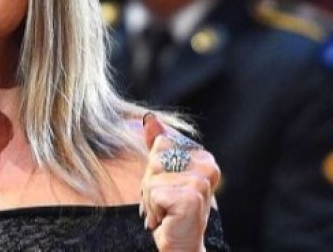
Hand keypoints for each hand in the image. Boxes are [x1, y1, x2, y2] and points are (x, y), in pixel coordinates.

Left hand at [141, 113, 220, 250]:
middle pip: (155, 158)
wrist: (182, 243)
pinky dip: (153, 208)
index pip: (161, 142)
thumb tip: (150, 117)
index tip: (166, 186)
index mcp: (203, 156)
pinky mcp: (191, 197)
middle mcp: (207, 165)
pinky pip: (154, 193)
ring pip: (152, 176)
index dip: (154, 167)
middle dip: (150, 182)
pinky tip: (166, 218)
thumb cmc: (171, 208)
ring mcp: (201, 181)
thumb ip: (157, 145)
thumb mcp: (162, 173)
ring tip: (165, 210)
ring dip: (150, 198)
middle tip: (163, 201)